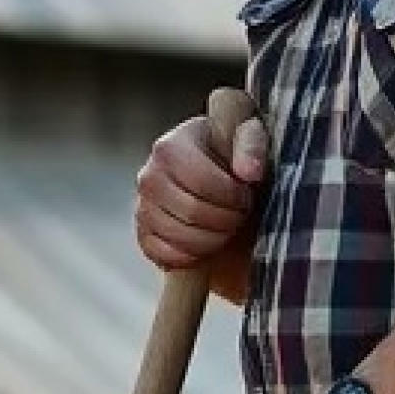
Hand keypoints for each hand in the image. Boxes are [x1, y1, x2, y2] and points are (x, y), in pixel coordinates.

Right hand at [135, 87, 270, 272]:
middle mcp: (149, 178)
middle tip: (240, 213)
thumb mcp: (247, 137)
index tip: (246, 194)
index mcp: (169, 148)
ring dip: (214, 239)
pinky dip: (193, 256)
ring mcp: (143, 208)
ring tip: (227, 225)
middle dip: (227, 218)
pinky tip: (209, 242)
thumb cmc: (228, 155)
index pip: (202, 182)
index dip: (232, 195)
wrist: (212, 173)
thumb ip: (251, 146)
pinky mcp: (144, 235)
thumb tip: (249, 171)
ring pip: (180, 238)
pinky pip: (165, 256)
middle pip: (192, 212)